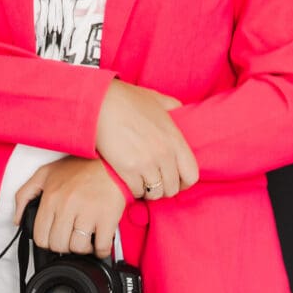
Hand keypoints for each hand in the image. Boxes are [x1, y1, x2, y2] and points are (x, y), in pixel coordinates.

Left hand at [13, 156, 126, 257]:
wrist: (112, 160)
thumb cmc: (79, 168)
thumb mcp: (45, 173)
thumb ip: (24, 195)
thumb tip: (18, 220)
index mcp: (51, 197)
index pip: (40, 236)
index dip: (48, 242)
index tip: (57, 237)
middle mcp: (67, 205)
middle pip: (58, 245)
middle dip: (64, 246)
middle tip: (72, 237)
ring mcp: (87, 212)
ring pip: (77, 248)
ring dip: (82, 249)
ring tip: (86, 238)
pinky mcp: (107, 217)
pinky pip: (101, 247)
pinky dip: (100, 250)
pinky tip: (100, 242)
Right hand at [95, 78, 199, 198]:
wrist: (100, 103)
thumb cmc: (127, 99)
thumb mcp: (157, 99)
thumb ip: (172, 107)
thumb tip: (179, 110)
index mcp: (175, 140)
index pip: (192, 175)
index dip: (184, 182)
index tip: (177, 181)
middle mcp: (164, 154)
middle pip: (172, 188)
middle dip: (165, 188)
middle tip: (156, 183)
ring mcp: (147, 163)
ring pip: (155, 193)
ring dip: (149, 191)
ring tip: (143, 183)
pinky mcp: (128, 170)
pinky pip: (137, 191)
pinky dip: (134, 189)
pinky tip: (130, 180)